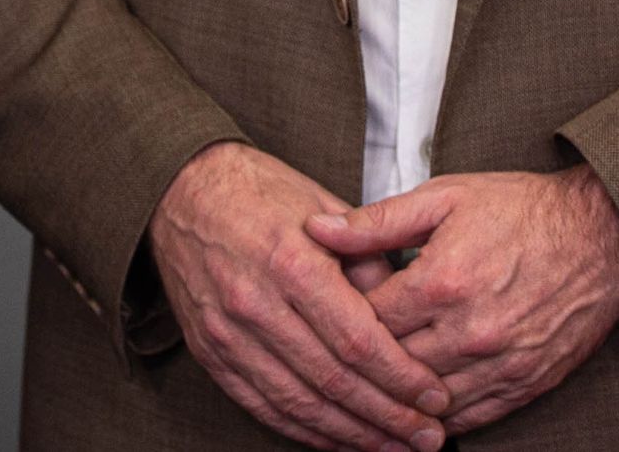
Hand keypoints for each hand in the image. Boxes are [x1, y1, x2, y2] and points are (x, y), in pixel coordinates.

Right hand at [149, 141, 455, 450]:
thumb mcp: (326, 209)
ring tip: (393, 448)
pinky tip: (339, 440)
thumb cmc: (261, 193)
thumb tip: (406, 318)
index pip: (358, 340)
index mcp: (292, 261)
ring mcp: (228, 333)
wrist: (182, 191)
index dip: (402, 378)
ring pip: (300, 404)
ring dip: (352, 434)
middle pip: (333, 380)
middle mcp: (257, 303)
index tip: (436, 398)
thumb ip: (368, 263)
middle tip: (428, 437)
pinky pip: (264, 406)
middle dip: (389, 416)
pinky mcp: (211, 352)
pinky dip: (305, 430)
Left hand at [304, 165, 618, 430]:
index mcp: (441, 281)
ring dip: (395, 399)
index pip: (366, 322)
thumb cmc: (522, 209)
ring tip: (367, 391)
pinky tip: (416, 414)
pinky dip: (438, 420)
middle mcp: (468, 331)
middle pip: (391, 367)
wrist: (603, 235)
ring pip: (426, 402)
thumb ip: (376, 221)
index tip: (325, 316)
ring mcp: (499, 363)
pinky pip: (470, 418)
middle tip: (337, 357)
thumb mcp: (444, 197)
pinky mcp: (525, 383)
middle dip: (362, 364)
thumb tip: (316, 229)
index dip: (339, 320)